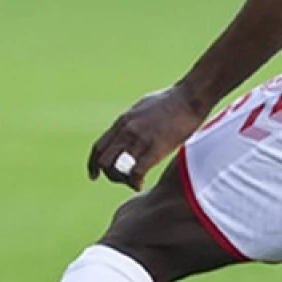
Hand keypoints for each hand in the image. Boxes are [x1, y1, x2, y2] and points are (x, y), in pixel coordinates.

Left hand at [87, 85, 208, 190]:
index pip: (98, 147)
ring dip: (123, 181)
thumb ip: (132, 122)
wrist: (189, 97)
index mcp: (122, 121)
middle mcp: (126, 130)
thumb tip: (129, 130)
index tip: (94, 176)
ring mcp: (140, 139)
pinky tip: (140, 184)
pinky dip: (135, 182)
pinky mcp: (155, 147)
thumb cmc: (171, 101)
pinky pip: (136, 172)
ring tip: (133, 182)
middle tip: (121, 180)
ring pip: (118, 169)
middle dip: (109, 175)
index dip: (92, 165)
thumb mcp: (142, 108)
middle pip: (104, 161)